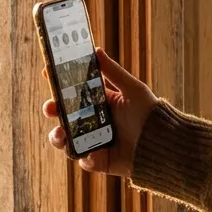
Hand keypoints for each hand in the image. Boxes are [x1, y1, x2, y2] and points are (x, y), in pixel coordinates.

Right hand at [43, 48, 158, 176]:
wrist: (164, 144)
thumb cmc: (150, 114)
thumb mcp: (133, 89)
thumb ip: (113, 72)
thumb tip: (96, 50)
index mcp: (101, 102)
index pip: (74, 91)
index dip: (59, 83)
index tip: (46, 72)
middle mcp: (94, 121)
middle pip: (64, 115)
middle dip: (52, 110)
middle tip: (50, 107)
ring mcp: (95, 141)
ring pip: (67, 140)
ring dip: (59, 137)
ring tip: (61, 134)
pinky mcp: (100, 160)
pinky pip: (86, 160)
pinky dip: (87, 158)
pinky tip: (94, 154)